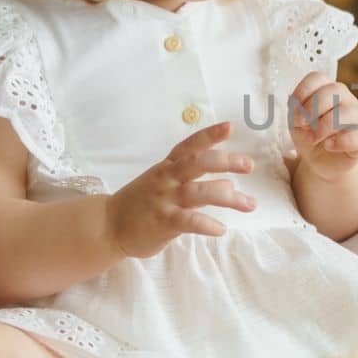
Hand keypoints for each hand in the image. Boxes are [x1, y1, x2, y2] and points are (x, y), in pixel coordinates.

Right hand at [103, 121, 254, 257]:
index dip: (209, 135)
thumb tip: (229, 184)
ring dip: (228, 197)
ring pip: (200, 191)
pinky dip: (207, 224)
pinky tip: (221, 229)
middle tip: (249, 165)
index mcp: (167, 166)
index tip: (230, 127)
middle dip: (225, 162)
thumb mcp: (164, 184)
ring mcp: (164, 200)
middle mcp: (167, 179)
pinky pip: (189, 221)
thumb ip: (194, 182)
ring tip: (249, 204)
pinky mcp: (163, 222)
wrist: (107, 225)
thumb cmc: (141, 204)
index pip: (190, 146)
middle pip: (198, 163)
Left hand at [288, 71, 357, 179]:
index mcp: (327, 91)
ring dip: (324, 126)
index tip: (294, 112)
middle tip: (302, 125)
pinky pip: (357, 136)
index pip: (318, 78)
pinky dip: (339, 142)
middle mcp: (345, 100)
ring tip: (312, 138)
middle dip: (314, 107)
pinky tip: (328, 146)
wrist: (324, 163)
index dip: (302, 92)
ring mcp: (357, 118)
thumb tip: (303, 114)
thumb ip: (297, 114)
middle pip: (335, 89)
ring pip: (347, 112)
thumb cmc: (310, 136)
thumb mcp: (297, 124)